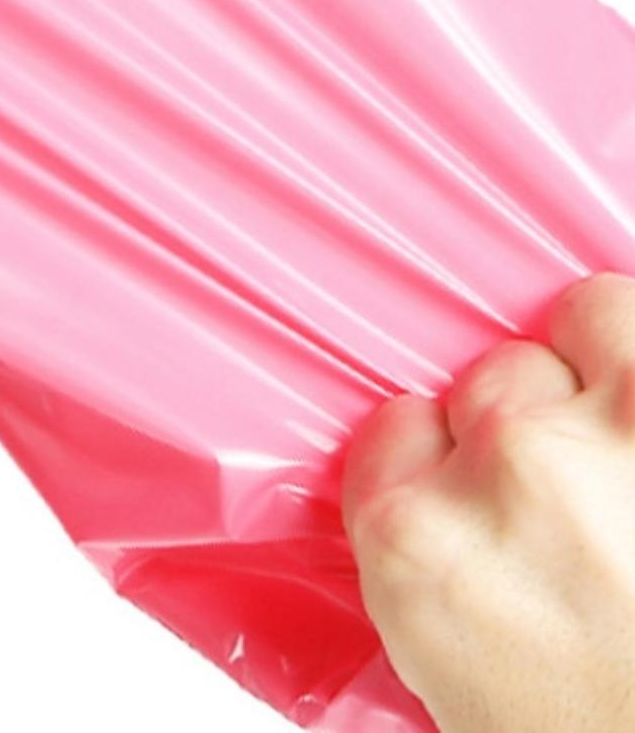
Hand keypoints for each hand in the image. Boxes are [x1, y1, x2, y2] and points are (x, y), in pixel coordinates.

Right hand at [343, 272, 634, 732]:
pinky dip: (628, 345)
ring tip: (632, 459)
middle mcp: (495, 479)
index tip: (483, 489)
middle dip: (527, 430)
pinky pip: (620, 311)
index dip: (445, 460)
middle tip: (587, 502)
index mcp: (417, 558)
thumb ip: (434, 570)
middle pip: (480, 386)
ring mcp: (594, 437)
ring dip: (595, 383)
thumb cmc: (594, 730)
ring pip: (560, 333)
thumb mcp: (468, 678)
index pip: (391, 434)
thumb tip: (439, 511)